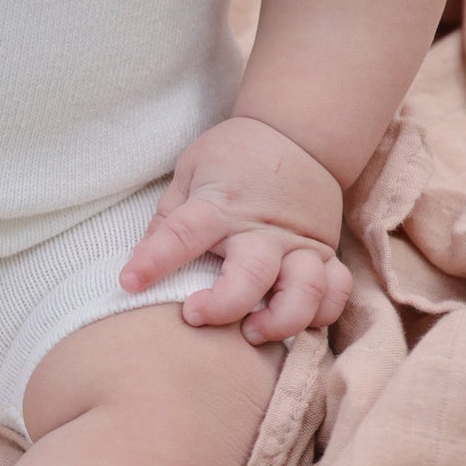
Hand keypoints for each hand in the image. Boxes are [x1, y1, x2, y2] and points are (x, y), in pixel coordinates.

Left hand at [119, 116, 354, 342]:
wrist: (298, 134)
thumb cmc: (233, 157)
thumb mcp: (189, 174)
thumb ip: (168, 220)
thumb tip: (138, 262)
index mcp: (219, 206)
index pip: (182, 234)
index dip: (154, 261)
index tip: (130, 283)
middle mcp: (262, 228)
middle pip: (251, 274)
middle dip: (225, 304)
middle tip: (195, 315)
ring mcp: (299, 242)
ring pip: (304, 289)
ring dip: (281, 319)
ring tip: (251, 331)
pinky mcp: (325, 252)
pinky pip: (335, 290)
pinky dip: (322, 313)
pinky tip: (295, 320)